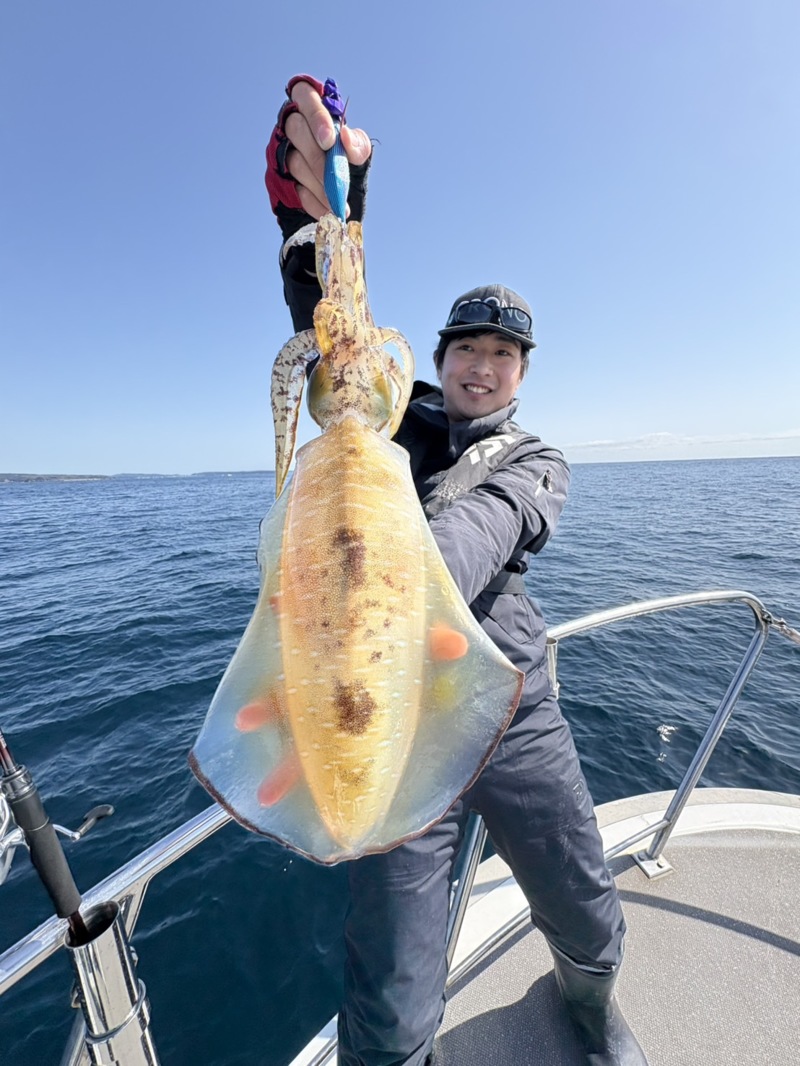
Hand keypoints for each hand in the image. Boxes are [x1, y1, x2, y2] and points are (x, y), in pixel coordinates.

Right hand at [266, 75, 371, 233]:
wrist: (340, 191)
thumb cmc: (347, 159)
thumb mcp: (357, 150)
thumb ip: (356, 143)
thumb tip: (344, 137)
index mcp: (311, 105)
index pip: (304, 94)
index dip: (315, 116)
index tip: (329, 141)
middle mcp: (291, 122)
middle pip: (296, 130)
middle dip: (318, 157)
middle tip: (335, 178)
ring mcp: (281, 148)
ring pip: (294, 162)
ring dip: (318, 184)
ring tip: (338, 202)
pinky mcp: (277, 175)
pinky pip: (292, 187)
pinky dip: (312, 202)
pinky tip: (327, 211)